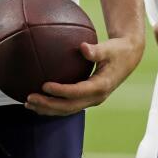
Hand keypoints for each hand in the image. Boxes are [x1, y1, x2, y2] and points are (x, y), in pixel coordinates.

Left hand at [25, 35, 143, 115]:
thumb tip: (83, 46)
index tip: (44, 85)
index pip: (77, 92)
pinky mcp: (87, 99)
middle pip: (68, 107)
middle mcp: (96, 97)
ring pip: (67, 110)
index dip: (60, 91)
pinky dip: (53, 105)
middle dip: (48, 105)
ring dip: (47, 109)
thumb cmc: (118, 50)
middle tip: (30, 98)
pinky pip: (68, 105)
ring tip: (28, 104)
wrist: (129, 58)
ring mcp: (91, 100)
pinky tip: (38, 100)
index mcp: (101, 86)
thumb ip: (96, 50)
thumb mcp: (110, 48)